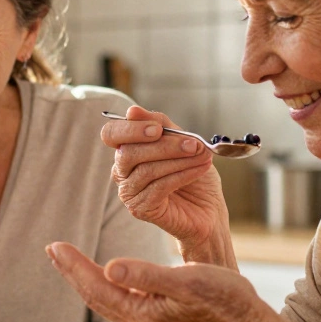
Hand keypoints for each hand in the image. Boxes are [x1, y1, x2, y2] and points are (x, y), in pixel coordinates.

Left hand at [46, 242, 274, 321]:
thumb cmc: (227, 301)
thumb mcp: (188, 281)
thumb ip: (147, 275)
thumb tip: (109, 268)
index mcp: (144, 315)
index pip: (97, 288)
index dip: (74, 266)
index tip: (54, 246)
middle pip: (95, 296)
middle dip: (72, 272)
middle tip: (51, 249)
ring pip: (106, 300)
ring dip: (85, 278)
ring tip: (66, 259)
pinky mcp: (159, 321)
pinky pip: (121, 302)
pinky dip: (105, 286)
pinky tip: (103, 275)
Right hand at [100, 105, 227, 249]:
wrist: (209, 211)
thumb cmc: (194, 176)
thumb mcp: (182, 143)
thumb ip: (161, 125)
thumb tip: (132, 111)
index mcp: (126, 150)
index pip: (111, 135)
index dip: (130, 129)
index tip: (158, 129)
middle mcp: (122, 171)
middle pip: (129, 153)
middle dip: (163, 146)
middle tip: (192, 144)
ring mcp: (129, 192)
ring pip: (146, 170)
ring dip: (178, 160)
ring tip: (202, 156)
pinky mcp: (140, 209)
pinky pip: (158, 187)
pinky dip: (182, 175)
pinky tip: (199, 170)